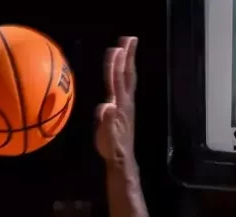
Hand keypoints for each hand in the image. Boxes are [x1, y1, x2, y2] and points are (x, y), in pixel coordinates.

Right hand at [95, 36, 138, 164]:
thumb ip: (106, 120)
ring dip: (128, 61)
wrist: (122, 158)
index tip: (115, 49)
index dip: (114, 65)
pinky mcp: (126, 108)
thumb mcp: (106, 136)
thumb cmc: (111, 148)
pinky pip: (126, 84)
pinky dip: (126, 73)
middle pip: (126, 74)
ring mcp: (127, 104)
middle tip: (129, 38)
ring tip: (128, 47)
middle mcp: (125, 101)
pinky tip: (125, 70)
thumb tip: (106, 106)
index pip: (115, 81)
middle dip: (127, 56)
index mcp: (119, 105)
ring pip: (128, 78)